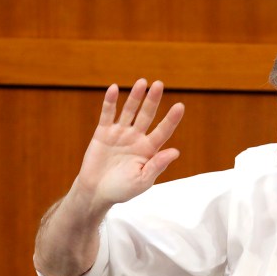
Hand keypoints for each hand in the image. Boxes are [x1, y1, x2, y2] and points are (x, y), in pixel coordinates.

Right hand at [74, 79, 184, 210]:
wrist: (96, 192)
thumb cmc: (122, 189)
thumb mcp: (142, 180)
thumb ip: (157, 165)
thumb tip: (175, 151)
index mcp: (149, 150)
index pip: (163, 131)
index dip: (171, 119)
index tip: (180, 106)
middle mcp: (136, 138)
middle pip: (147, 115)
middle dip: (153, 100)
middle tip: (159, 84)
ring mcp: (120, 133)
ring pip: (129, 111)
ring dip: (135, 97)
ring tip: (142, 82)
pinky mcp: (103, 133)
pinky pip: (108, 114)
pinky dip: (110, 102)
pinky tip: (114, 88)